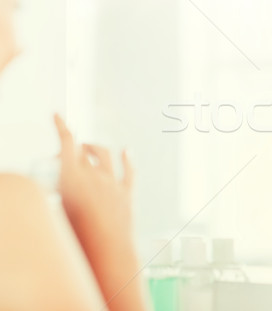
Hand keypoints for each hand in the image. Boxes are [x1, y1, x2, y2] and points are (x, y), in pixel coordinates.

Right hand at [54, 114, 133, 240]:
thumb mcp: (54, 211)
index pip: (67, 142)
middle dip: (73, 147)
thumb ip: (51, 196)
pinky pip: (128, 170)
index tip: (57, 115)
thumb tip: (49, 190)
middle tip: (66, 154)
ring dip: (95, 148)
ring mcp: (112, 182)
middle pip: (83, 150)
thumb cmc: (75, 236)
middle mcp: (94, 174)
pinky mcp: (126, 193)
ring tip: (89, 148)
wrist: (107, 250)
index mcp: (72, 176)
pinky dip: (127, 158)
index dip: (61, 126)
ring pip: (105, 155)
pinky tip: (126, 151)